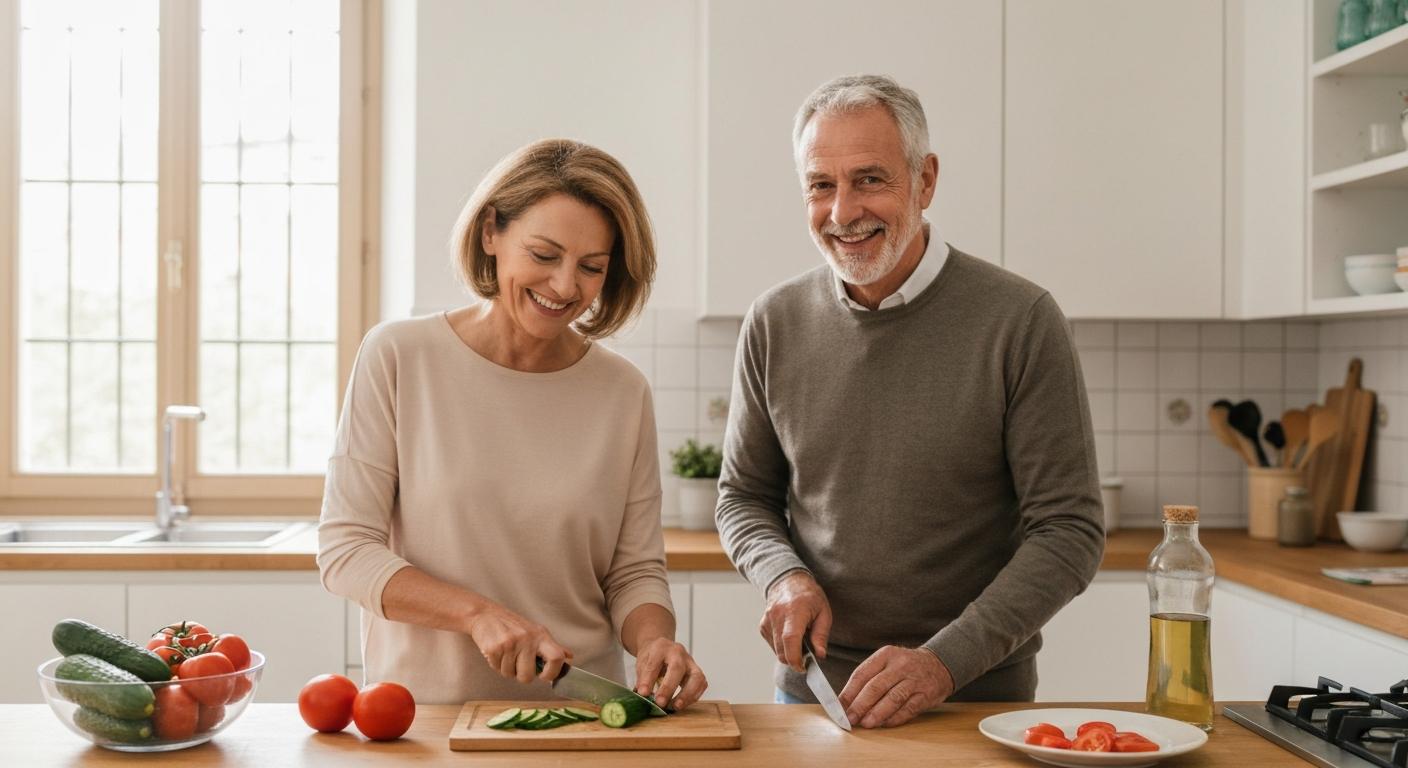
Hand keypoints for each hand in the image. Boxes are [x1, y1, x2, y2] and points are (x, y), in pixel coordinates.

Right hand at [465, 601, 572, 684]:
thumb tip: (569, 657)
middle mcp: (527, 639)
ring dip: (507, 669)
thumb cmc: (513, 625)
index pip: (557, 658)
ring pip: (510, 674)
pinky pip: (497, 669)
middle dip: (522, 676)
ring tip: (506, 654)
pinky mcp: (495, 648)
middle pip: (528, 676)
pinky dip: (496, 665)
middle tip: (519, 665)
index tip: (543, 676)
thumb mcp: (536, 632)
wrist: (485, 614)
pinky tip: (497, 652)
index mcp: (541, 636)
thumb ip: (553, 647)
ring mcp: (510, 643)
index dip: (552, 673)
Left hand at [633, 637, 707, 710]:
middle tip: (660, 703)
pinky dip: (693, 696)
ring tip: (675, 707)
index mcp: (660, 647)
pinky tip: (682, 704)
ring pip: (696, 677)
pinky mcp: (697, 672)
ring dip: (687, 695)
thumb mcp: (642, 663)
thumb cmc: (652, 656)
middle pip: (677, 668)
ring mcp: (690, 662)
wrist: (662, 648)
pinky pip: (701, 684)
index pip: (654, 663)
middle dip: (669, 687)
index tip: (643, 693)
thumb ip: (643, 678)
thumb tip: (644, 694)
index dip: (648, 680)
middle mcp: (678, 653)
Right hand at [759, 570, 831, 672]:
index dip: (795, 658)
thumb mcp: (823, 612)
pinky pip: (772, 645)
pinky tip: (790, 636)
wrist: (788, 581)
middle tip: (807, 655)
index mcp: (795, 610)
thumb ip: (821, 635)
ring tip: (800, 640)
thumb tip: (820, 655)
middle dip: (794, 659)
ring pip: (776, 650)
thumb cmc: (809, 596)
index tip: (803, 667)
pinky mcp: (763, 626)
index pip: (790, 639)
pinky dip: (782, 647)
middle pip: (781, 650)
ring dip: (788, 653)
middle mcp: (777, 615)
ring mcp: (767, 621)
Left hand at [838, 646, 952, 728]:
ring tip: (866, 724)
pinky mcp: (926, 694)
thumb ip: (868, 679)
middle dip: (860, 705)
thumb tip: (846, 702)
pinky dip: (895, 718)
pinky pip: (908, 708)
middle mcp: (900, 665)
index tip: (838, 707)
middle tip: (849, 718)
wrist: (939, 664)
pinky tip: (885, 724)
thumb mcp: (886, 663)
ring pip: (892, 698)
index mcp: (885, 655)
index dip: (848, 692)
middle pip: (876, 686)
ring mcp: (914, 680)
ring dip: (877, 713)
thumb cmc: (905, 666)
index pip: (862, 674)